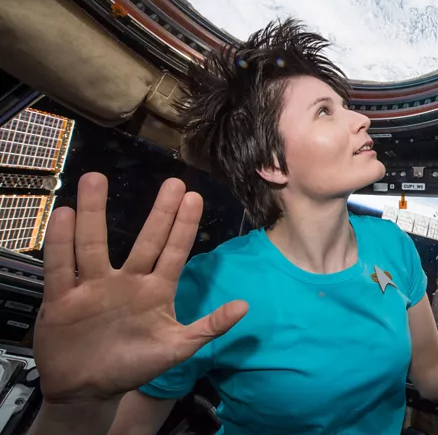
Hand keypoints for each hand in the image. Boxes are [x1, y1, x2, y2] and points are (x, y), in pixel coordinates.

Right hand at [34, 173, 248, 402]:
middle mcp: (126, 280)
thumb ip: (208, 327)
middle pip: (144, 240)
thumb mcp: (176, 348)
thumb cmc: (133, 366)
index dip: (184, 225)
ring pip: (93, 243)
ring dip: (94, 212)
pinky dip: (60, 243)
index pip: (174, 251)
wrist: (86, 390)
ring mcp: (93, 286)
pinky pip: (60, 266)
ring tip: (95, 178)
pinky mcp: (62, 298)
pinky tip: (63, 215)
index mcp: (155, 290)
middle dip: (159, 212)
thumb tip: (245, 307)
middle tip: (173, 182)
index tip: (194, 196)